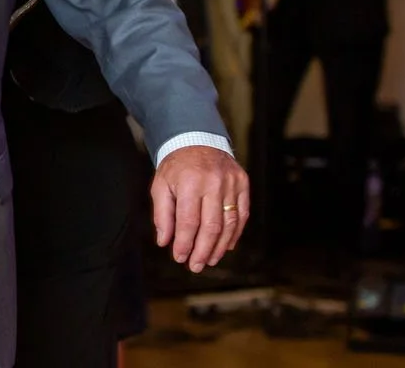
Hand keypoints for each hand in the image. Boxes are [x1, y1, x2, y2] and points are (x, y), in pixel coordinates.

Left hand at [151, 145, 249, 272]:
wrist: (197, 139)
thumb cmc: (176, 166)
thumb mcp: (161, 185)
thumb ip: (162, 214)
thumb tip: (164, 241)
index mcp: (190, 182)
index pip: (188, 221)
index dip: (184, 243)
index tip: (179, 258)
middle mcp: (213, 182)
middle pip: (211, 226)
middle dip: (203, 250)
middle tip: (196, 266)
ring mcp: (231, 183)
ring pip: (229, 223)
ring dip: (220, 246)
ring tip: (210, 260)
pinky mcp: (243, 183)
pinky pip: (242, 214)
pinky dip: (235, 233)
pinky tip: (226, 246)